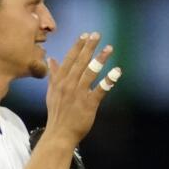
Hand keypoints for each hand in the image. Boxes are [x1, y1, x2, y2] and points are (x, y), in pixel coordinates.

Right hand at [43, 33, 121, 148]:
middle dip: (88, 48)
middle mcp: (68, 86)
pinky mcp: (89, 104)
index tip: (85, 35)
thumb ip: (53, 75)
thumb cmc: (57, 113)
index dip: (77, 47)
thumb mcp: (51, 93)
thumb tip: (51, 59)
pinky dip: (109, 80)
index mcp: (59, 82)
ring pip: (90, 73)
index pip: (69, 60)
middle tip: (97, 35)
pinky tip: (117, 71)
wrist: (59, 134)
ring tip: (109, 48)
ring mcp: (78, 94)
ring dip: (100, 60)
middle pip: (79, 63)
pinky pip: (100, 90)